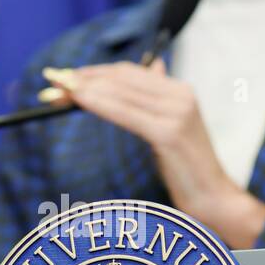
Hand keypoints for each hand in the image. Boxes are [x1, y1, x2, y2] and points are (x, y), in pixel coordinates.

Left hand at [39, 60, 264, 248]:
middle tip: (50, 82)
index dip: (94, 72)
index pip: (129, 72)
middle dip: (82, 79)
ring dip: (83, 90)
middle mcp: (180, 95)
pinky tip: (79, 101)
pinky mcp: (168, 133)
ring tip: (54, 93)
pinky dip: (99, 104)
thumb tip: (154, 66)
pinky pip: (125, 113)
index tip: (64, 77)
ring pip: (119, 92)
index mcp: (180, 91)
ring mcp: (176, 113)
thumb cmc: (188, 169)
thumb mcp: (172, 127)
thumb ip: (159, 98)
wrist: (214, 198)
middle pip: (120, 78)